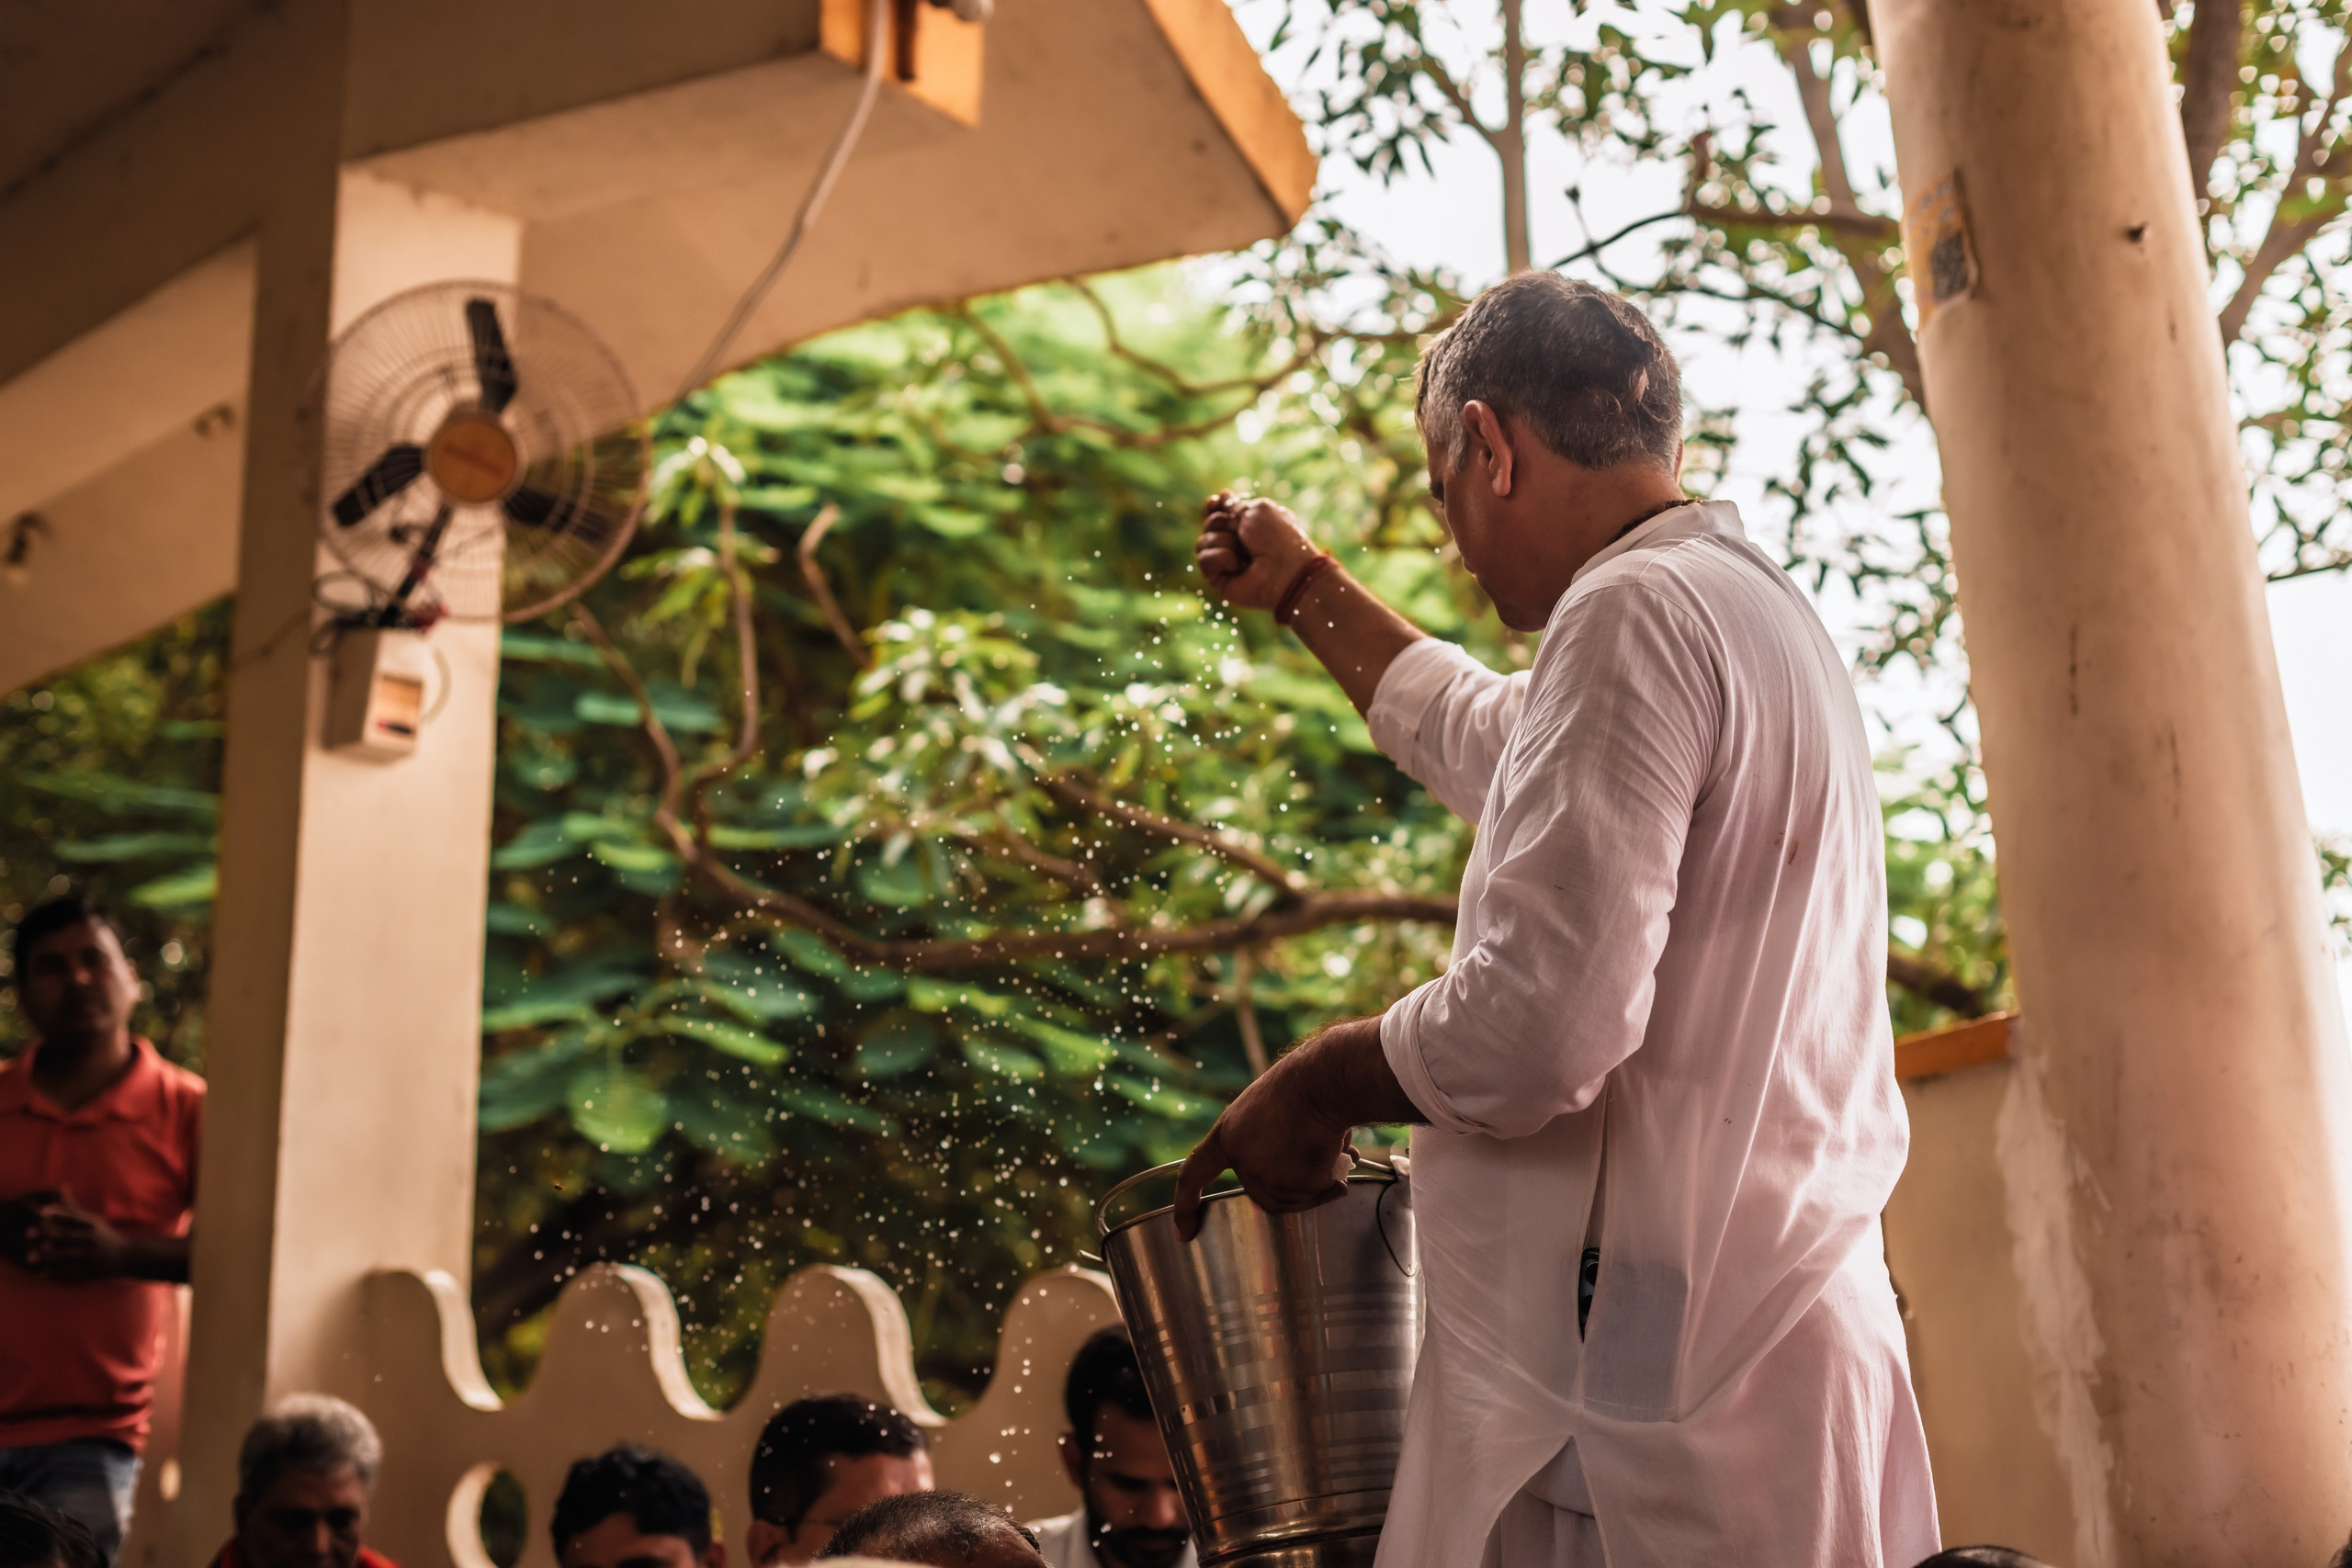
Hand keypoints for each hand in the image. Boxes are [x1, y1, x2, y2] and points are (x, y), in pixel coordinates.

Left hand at [25, 1196, 132, 1281]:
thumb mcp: (92, 1219)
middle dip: (46, 1235)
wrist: (127, 1255)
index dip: (57, 1214)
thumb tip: (60, 1188)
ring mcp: (91, 1257)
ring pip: (65, 1257)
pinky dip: (55, 1274)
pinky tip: (42, 1273)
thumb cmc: (104, 1234)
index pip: (74, 1217)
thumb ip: (73, 1207)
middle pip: (66, 1237)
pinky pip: (70, 1273)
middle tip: (27, 1234)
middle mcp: (92, 1240)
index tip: (41, 1212)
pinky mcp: (90, 1271)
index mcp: (92, 1225)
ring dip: (46, 1257)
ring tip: (29, 1258)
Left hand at [1173, 1046, 1359, 1240]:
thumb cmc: (1302, 1088)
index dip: (1186, 1204)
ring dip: (1318, 1180)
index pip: (1194, 1174)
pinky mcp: (1289, 1185)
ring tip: (1334, 1149)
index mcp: (1226, 1136)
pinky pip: (1316, 1192)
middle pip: (1261, 1192)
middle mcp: (1239, 1160)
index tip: (1183, 1231)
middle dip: (1293, 1183)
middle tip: (1318, 1163)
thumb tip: (1306, 1172)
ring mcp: (1263, 1175)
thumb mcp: (1269, 1112)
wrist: (1320, 1082)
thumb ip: (1270, 1143)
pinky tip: (1344, 1156)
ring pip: (1293, 1196)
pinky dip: (1332, 1180)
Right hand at [1196, 492, 1321, 611]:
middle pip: (1208, 523)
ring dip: (1223, 541)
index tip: (1215, 502)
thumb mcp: (1256, 509)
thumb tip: (1217, 501)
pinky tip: (1238, 566)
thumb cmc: (1277, 538)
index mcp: (1248, 524)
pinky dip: (1221, 558)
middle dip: (1221, 523)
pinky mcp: (1218, 579)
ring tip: (1244, 553)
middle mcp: (1236, 542)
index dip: (1213, 506)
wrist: (1285, 570)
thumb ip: (1233, 505)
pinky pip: (1204, 560)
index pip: (1219, 511)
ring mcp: (1225, 561)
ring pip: (1202, 541)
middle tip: (1240, 532)